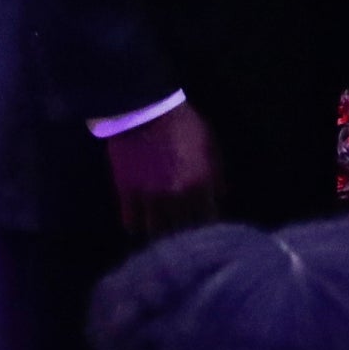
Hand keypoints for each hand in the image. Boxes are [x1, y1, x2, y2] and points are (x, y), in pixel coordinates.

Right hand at [104, 101, 219, 237]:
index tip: (206, 233)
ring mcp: (149, 197)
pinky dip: (136, 227)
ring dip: (160, 237)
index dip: (207, 230)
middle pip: (182, 232)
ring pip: (156, 232)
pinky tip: (140, 227)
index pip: (208, 222)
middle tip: (183, 240)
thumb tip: (221, 197)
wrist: (146, 109)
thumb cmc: (184, 124)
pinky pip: (131, 222)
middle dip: (184, 238)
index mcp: (200, 185)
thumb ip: (217, 174)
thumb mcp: (211, 144)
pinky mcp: (127, 193)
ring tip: (162, 240)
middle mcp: (176, 197)